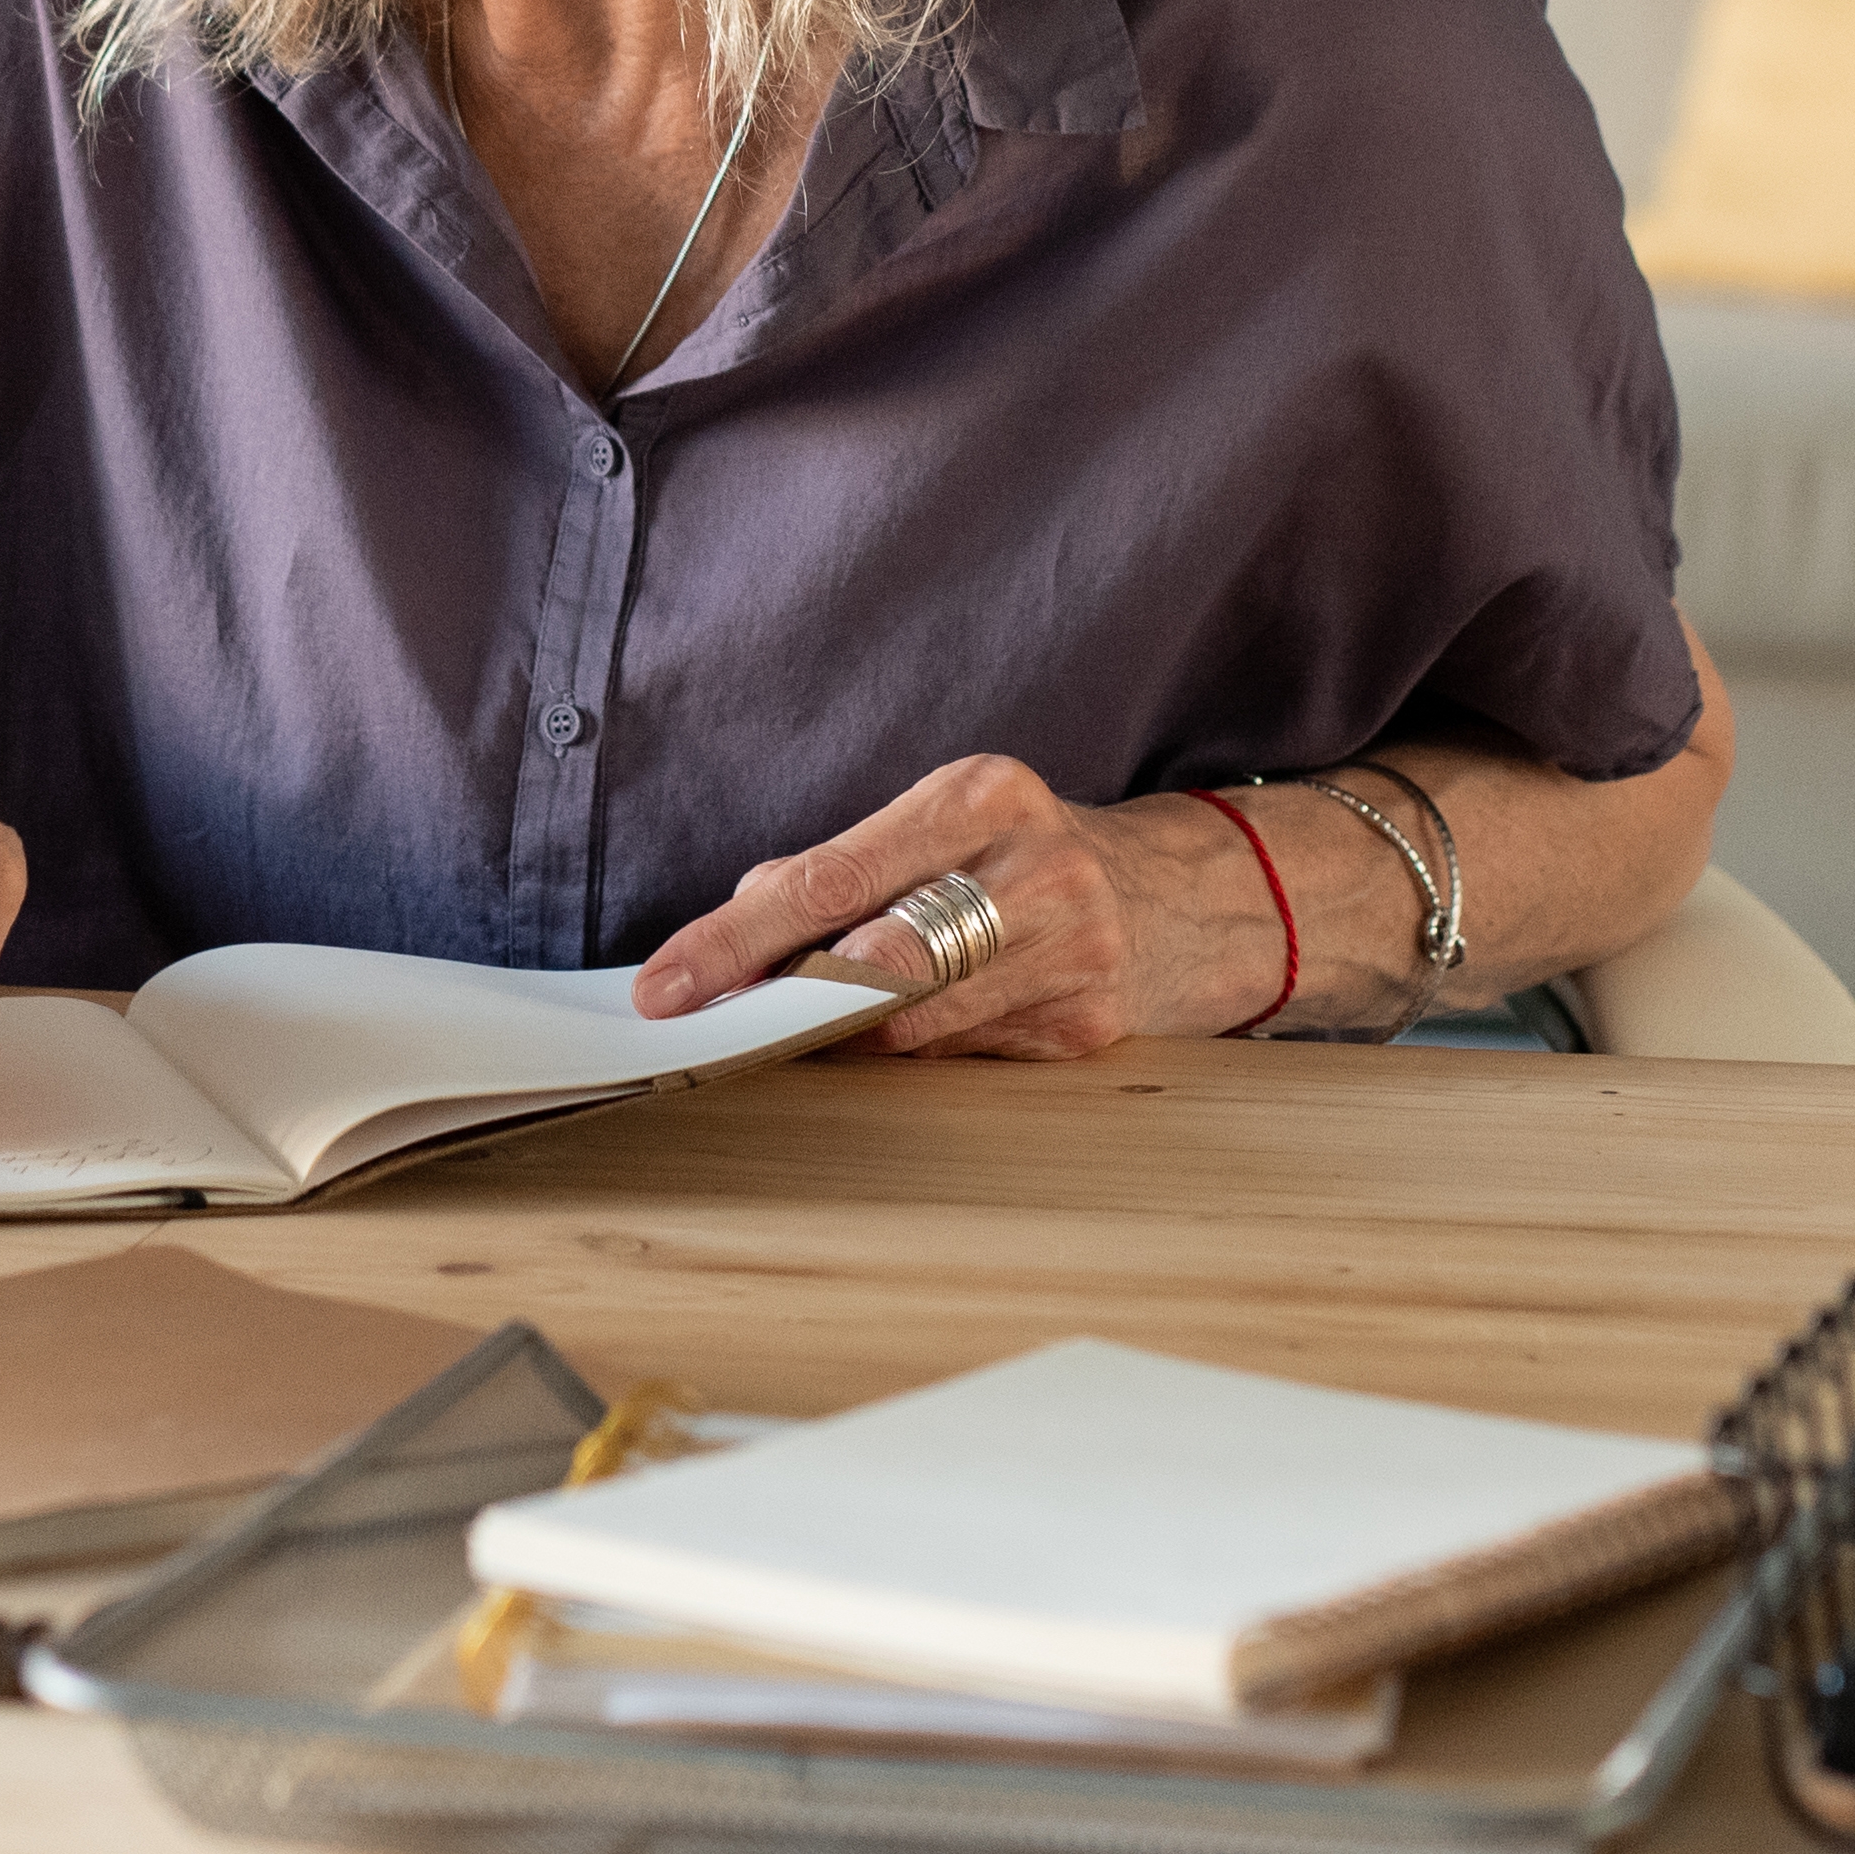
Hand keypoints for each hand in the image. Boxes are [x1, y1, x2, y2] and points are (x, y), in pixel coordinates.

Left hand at [627, 753, 1267, 1060]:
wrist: (1189, 899)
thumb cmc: (1029, 856)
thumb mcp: (947, 825)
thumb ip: (845, 865)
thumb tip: (739, 915)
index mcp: (981, 796)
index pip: (830, 876)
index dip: (735, 940)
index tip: (665, 985)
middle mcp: (1032, 868)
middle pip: (867, 959)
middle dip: (776, 1000)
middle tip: (709, 1028)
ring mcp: (1068, 954)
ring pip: (908, 1025)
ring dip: (836, 1037)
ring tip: (793, 1030)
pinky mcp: (1086, 1027)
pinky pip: (958, 1057)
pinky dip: (910, 1052)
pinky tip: (892, 1040)